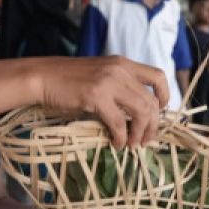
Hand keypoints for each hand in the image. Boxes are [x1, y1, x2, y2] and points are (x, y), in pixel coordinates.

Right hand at [32, 57, 168, 147]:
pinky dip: (122, 137)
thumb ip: (119, 87)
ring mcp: (108, 82)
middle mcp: (120, 70)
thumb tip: (136, 114)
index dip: (164, 97)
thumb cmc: (69, 80)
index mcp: (123, 63)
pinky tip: (117, 143)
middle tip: (146, 140)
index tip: (158, 113)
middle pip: (152, 100)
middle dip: (153, 124)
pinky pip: (119, 122)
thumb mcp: (100, 75)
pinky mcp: (96, 96)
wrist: (43, 77)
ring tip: (134, 144)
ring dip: (141, 132)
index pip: (158, 76)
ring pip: (141, 111)